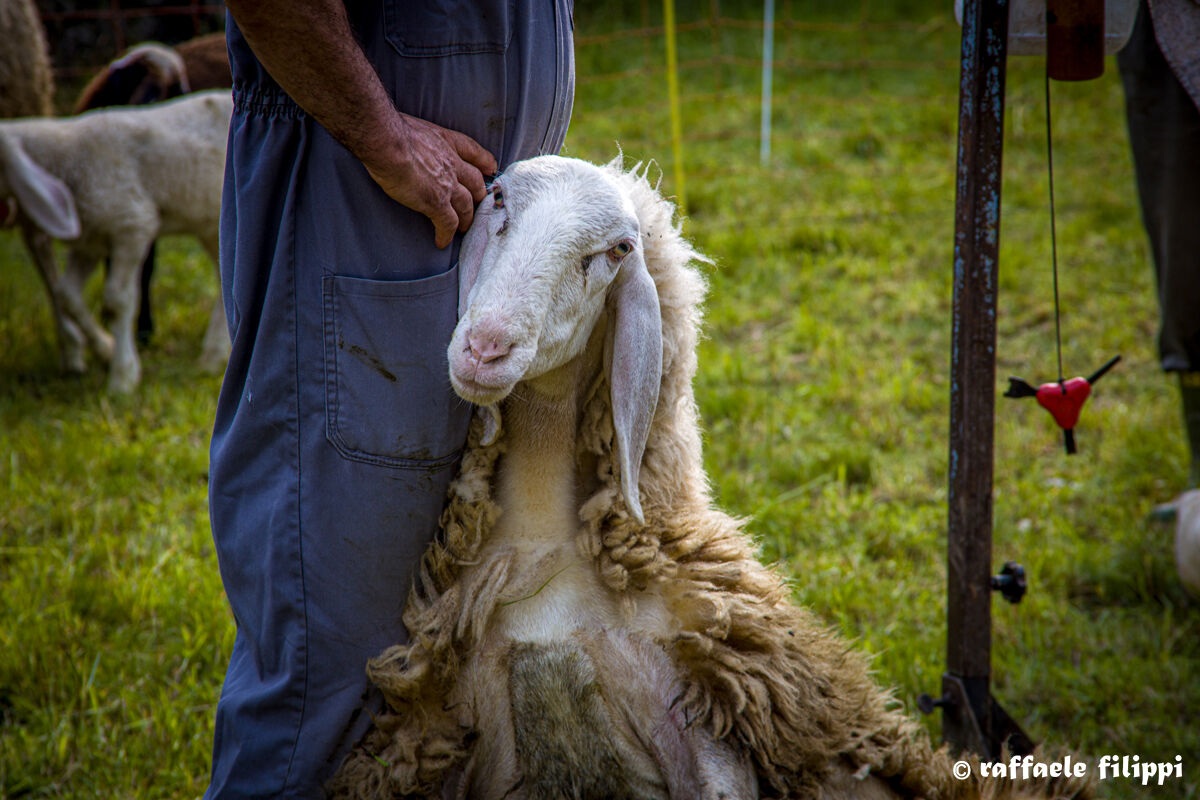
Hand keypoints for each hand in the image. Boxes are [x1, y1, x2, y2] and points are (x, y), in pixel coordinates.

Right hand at [364, 113, 497, 248]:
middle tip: (477, 204)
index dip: (484, 162)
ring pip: (466, 206)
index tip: (490, 168)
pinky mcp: (436, 203)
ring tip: (464, 227)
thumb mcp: (415, 127)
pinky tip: (442, 241)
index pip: (473, 152)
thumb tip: (407, 141)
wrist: (388, 142)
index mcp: (447, 141)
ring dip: (466, 218)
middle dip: (478, 195)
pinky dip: (446, 234)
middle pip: (475, 182)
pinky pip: (448, 224)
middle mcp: (452, 163)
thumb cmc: (391, 131)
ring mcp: (447, 185)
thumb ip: (420, 138)